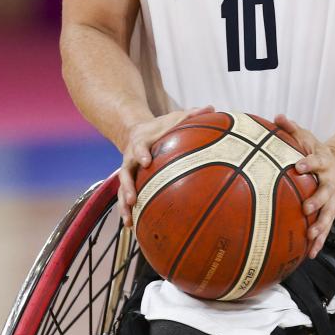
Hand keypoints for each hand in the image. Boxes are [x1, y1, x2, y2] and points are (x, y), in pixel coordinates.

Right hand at [117, 105, 214, 226]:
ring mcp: (128, 172)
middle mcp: (130, 159)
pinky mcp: (129, 183)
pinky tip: (133, 226)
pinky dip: (128, 211)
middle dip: (127, 187)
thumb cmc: (159, 128)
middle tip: (132, 198)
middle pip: (125, 174)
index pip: (138, 147)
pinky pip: (125, 198)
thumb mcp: (172, 119)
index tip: (146, 162)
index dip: (141, 154)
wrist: (135, 133)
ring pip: (122, 190)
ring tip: (129, 220)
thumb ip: (190, 115)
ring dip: (124, 205)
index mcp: (140, 142)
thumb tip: (211, 107)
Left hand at [275, 115, 334, 258]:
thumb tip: (276, 117)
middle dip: (317, 201)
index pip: (315, 161)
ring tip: (311, 236)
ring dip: (321, 226)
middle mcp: (330, 182)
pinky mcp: (330, 211)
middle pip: (326, 192)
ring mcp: (332, 198)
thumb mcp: (306, 137)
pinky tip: (310, 253)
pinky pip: (326, 228)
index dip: (308, 163)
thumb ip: (291, 129)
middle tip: (307, 208)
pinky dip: (319, 241)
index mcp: (322, 162)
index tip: (298, 166)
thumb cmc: (315, 150)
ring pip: (329, 214)